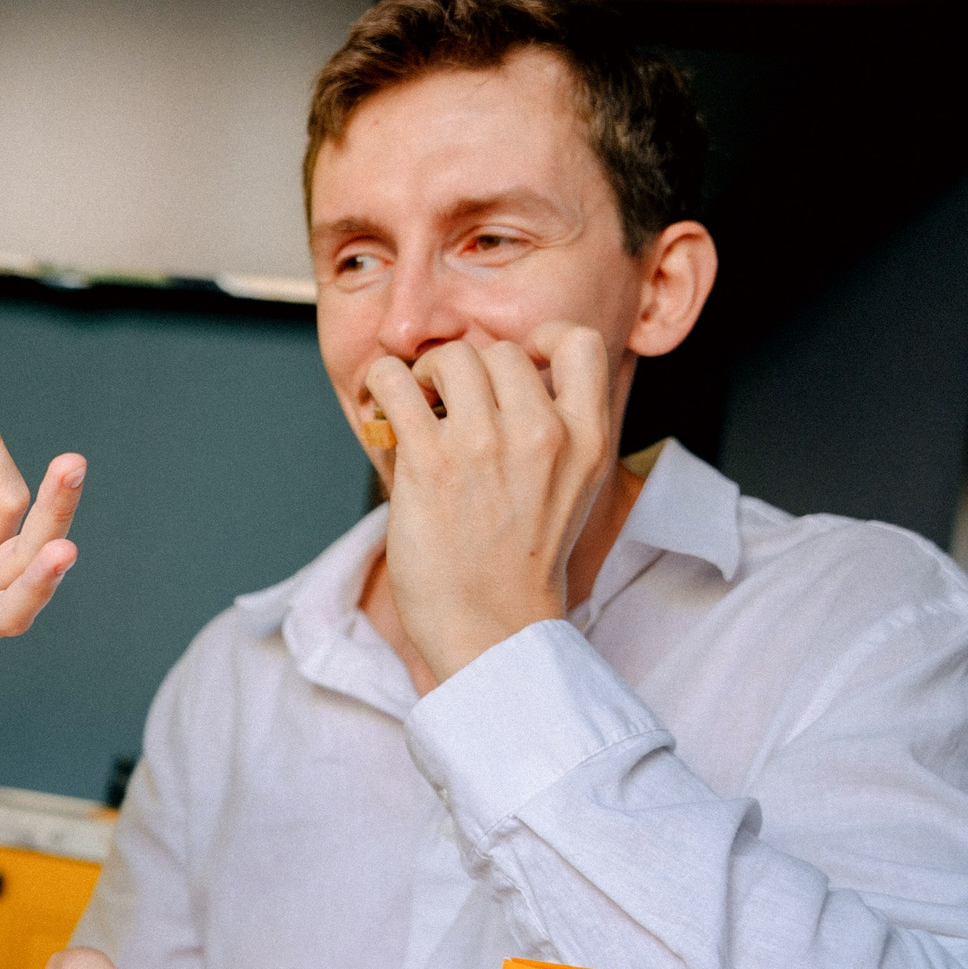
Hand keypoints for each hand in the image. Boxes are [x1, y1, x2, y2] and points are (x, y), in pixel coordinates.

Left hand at [366, 321, 614, 682]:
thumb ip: (550, 432)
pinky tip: (384, 411)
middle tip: (449, 402)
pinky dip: (381, 385)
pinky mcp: (429, 461)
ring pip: (451, 357)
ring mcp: (483, 445)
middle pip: (500, 350)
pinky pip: (393, 382)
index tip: (517, 363)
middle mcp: (541, 434)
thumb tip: (495, 376)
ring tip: (419, 406)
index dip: (542, 341)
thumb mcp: (568, 489)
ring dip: (426, 374)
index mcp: (585, 440)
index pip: (579, 344)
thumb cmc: (518, 564)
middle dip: (470, 369)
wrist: (491, 627)